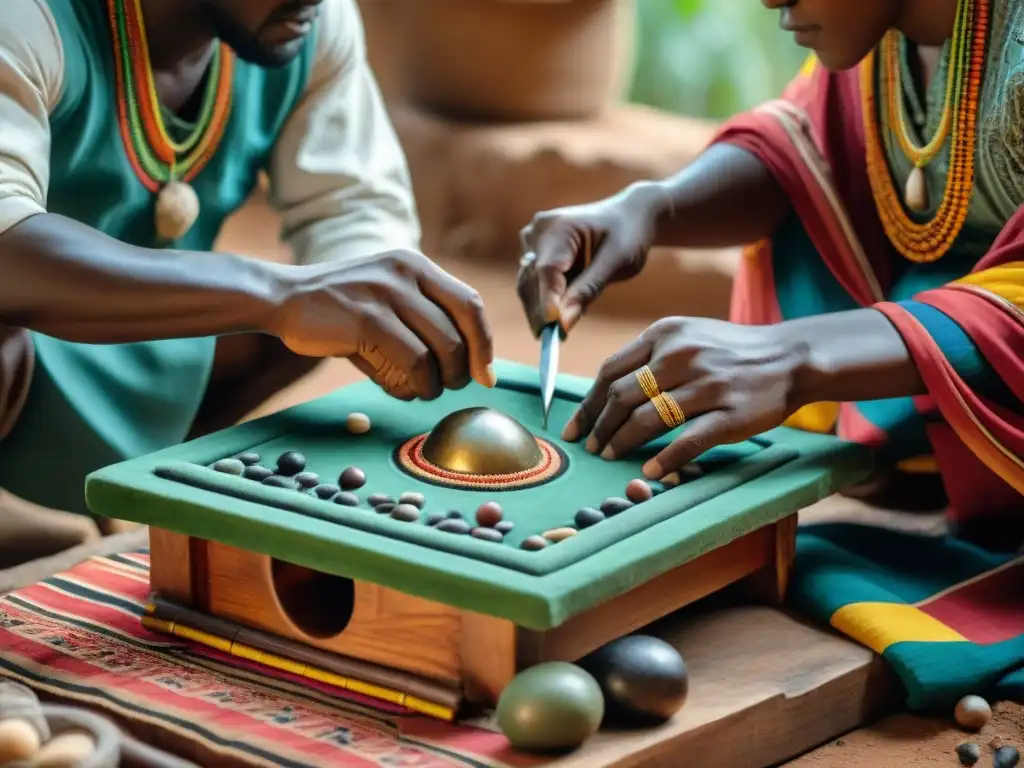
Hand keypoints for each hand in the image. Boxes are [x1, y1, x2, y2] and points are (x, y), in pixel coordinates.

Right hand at [267, 249, 494, 400]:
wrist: (282, 298)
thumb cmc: (340, 310)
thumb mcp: (386, 299)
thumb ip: (425, 322)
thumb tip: (473, 367)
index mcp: (417, 265)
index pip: (471, 304)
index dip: (484, 343)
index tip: (487, 374)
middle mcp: (407, 272)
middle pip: (464, 329)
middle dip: (465, 368)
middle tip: (450, 387)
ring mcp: (387, 293)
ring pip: (441, 350)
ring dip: (437, 382)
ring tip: (422, 391)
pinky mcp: (367, 319)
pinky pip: (412, 362)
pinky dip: (413, 385)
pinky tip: (400, 390)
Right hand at [517, 184, 663, 337]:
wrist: (628, 217)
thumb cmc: (628, 236)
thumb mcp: (617, 262)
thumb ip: (589, 290)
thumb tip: (563, 323)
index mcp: (560, 226)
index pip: (547, 269)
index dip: (548, 301)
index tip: (554, 330)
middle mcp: (539, 230)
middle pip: (532, 280)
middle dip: (543, 312)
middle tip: (556, 340)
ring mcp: (531, 240)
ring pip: (528, 285)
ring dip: (542, 310)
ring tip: (561, 330)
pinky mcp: (532, 252)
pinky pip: (532, 283)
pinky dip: (545, 301)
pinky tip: (562, 314)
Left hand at [563, 316, 807, 478]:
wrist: (789, 357)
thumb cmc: (729, 352)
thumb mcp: (686, 336)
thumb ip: (648, 357)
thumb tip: (605, 392)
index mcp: (664, 335)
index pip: (610, 372)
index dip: (587, 405)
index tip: (574, 428)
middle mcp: (682, 356)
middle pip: (622, 397)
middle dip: (600, 428)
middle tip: (592, 449)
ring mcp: (707, 385)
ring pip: (648, 420)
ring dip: (622, 444)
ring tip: (611, 458)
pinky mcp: (730, 414)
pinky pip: (687, 441)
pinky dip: (663, 459)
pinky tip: (649, 471)